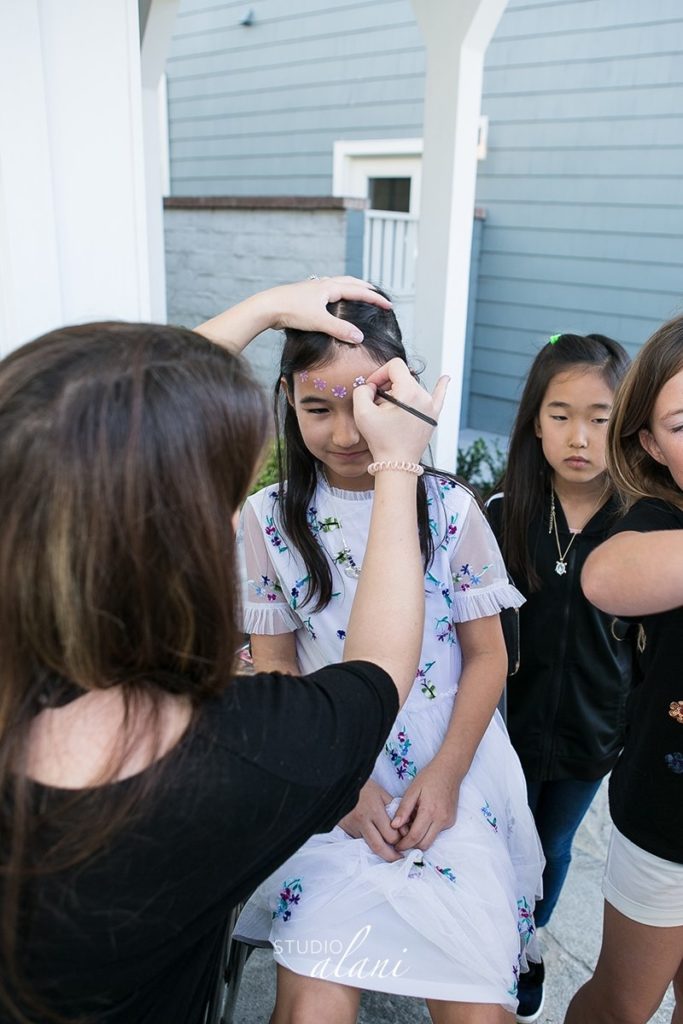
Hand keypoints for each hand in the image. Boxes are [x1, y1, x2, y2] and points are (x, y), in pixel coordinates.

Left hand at [269, 276, 391, 342]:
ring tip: (358, 293)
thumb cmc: (292, 311)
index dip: (375, 298)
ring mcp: (314, 289)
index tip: (388, 305)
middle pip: (350, 282)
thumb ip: (340, 329)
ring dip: (351, 288)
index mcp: (330, 287)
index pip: (359, 291)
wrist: (268, 307)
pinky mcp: (306, 296)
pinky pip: (328, 291)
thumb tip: (360, 337)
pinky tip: (333, 302)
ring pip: (338, 285)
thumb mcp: (319, 321)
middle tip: (377, 294)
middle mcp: (323, 284)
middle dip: (365, 288)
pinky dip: (337, 294)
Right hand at [338, 779, 402, 862]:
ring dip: (380, 851)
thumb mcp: (381, 793)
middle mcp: (363, 822)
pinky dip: (368, 842)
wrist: (339, 784)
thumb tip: (405, 827)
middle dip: (391, 856)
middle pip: (379, 847)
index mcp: (375, 811)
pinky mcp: (346, 830)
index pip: (391, 835)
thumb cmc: (363, 787)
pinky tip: (374, 840)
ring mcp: (353, 827)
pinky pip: (360, 840)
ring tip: (389, 852)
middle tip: (399, 858)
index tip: (404, 840)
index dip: (400, 840)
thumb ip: (394, 809)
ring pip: (368, 846)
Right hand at [352, 358, 448, 463]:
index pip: (395, 366)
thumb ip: (362, 390)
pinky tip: (446, 378)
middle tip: (377, 404)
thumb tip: (371, 386)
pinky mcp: (433, 416)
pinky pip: (439, 396)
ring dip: (399, 394)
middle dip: (387, 386)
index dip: (379, 373)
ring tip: (390, 411)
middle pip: (403, 377)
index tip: (372, 388)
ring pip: (412, 388)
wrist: (397, 464)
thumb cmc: (381, 441)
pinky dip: (441, 386)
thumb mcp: (362, 412)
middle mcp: (424, 396)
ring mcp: (431, 406)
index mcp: (409, 392)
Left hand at [391, 759, 460, 852]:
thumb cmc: (429, 777)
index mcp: (429, 811)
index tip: (396, 845)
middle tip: (402, 837)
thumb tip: (394, 826)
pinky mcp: (451, 821)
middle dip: (412, 845)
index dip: (404, 844)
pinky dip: (428, 831)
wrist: (450, 770)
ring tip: (411, 824)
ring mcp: (448, 821)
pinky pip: (437, 833)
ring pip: (431, 840)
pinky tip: (422, 819)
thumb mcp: (412, 790)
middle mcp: (441, 819)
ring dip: (420, 838)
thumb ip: (403, 809)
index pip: (415, 837)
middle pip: (424, 844)